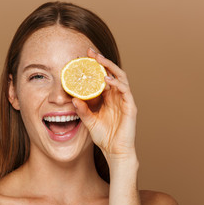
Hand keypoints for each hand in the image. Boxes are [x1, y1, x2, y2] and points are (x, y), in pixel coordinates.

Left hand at [72, 48, 137, 162]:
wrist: (115, 152)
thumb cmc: (104, 137)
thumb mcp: (89, 121)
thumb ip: (82, 111)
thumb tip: (73, 99)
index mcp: (108, 98)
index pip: (102, 77)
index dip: (95, 67)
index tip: (83, 58)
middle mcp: (117, 96)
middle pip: (111, 73)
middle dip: (101, 61)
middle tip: (90, 52)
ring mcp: (124, 100)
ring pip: (120, 77)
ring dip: (110, 67)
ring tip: (98, 60)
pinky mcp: (130, 107)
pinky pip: (125, 90)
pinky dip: (117, 83)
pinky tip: (107, 79)